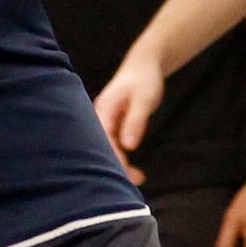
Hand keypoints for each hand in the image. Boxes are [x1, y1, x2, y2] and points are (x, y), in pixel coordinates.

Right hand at [92, 55, 164, 179]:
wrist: (145, 65)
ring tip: (138, 178)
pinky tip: (133, 167)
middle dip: (116, 165)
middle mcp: (100, 117)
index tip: (129, 173)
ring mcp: (105, 120)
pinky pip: (114, 144)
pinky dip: (122, 156)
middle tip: (136, 180)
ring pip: (108, 147)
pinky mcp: (113, 124)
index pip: (104, 140)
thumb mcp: (144, 99)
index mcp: (103, 110)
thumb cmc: (144, 80)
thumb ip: (136, 121)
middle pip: (102, 146)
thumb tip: (129, 147)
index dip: (115, 158)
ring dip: (120, 163)